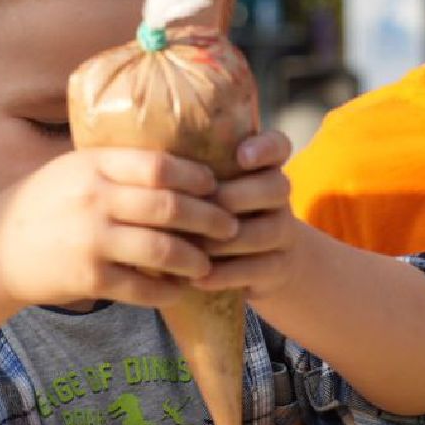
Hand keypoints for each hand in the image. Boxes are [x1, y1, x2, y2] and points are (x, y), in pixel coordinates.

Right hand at [0, 147, 237, 309]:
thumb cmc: (45, 203)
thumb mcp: (74, 168)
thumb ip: (118, 164)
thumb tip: (179, 161)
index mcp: (95, 165)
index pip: (160, 165)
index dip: (196, 176)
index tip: (216, 185)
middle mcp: (95, 198)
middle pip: (170, 207)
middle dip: (210, 219)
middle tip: (230, 227)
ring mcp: (91, 240)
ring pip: (163, 250)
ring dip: (195, 259)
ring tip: (207, 263)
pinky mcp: (89, 278)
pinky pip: (142, 287)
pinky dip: (168, 291)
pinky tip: (180, 290)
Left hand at [189, 131, 300, 298]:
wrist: (263, 264)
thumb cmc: (218, 216)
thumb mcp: (210, 189)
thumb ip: (189, 175)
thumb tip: (140, 164)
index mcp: (262, 167)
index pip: (278, 146)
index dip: (264, 148)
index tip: (240, 156)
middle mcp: (279, 195)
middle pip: (276, 186)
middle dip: (236, 197)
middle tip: (201, 206)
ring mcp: (284, 230)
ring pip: (268, 230)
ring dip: (226, 240)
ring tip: (192, 247)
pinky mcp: (280, 265)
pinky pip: (260, 268)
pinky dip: (226, 274)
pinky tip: (198, 279)